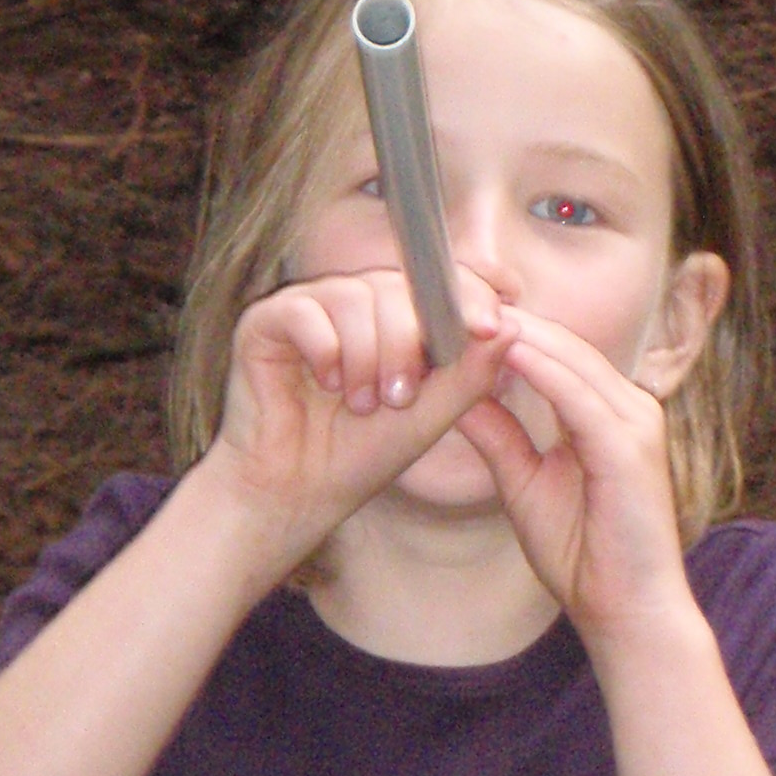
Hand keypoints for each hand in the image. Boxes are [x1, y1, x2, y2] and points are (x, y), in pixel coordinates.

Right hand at [205, 266, 511, 562]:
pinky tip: (327, 385)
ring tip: (360, 404)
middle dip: (407, 341)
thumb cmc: (361, 456)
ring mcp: (311, 307)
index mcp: (398, 319)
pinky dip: (325, 350)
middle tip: (400, 397)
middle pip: (396, 285)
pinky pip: (304, 310)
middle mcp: (356, 303)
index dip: (465, 295)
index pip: (437, 281)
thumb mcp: (429, 417)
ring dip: (366, 356)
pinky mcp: (267, 321)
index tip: (487, 325)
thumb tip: (508, 326)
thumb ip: (468, 374)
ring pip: (354, 296)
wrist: (300, 493)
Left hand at [456, 307, 690, 639]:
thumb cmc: (584, 557)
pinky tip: (502, 350)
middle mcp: (627, 406)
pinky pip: (579, 394)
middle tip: (449, 299)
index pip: (554, 352)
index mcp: (606, 413)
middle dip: (506, 321)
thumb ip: (497, 434)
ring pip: (570, 357)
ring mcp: (635, 422)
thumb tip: (456, 394)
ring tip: (466, 313)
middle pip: (562, 342)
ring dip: (517, 335)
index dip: (504, 332)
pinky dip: (541, 369)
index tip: (450, 318)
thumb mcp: (522, 483)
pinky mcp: (630, 446)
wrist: (627, 612)